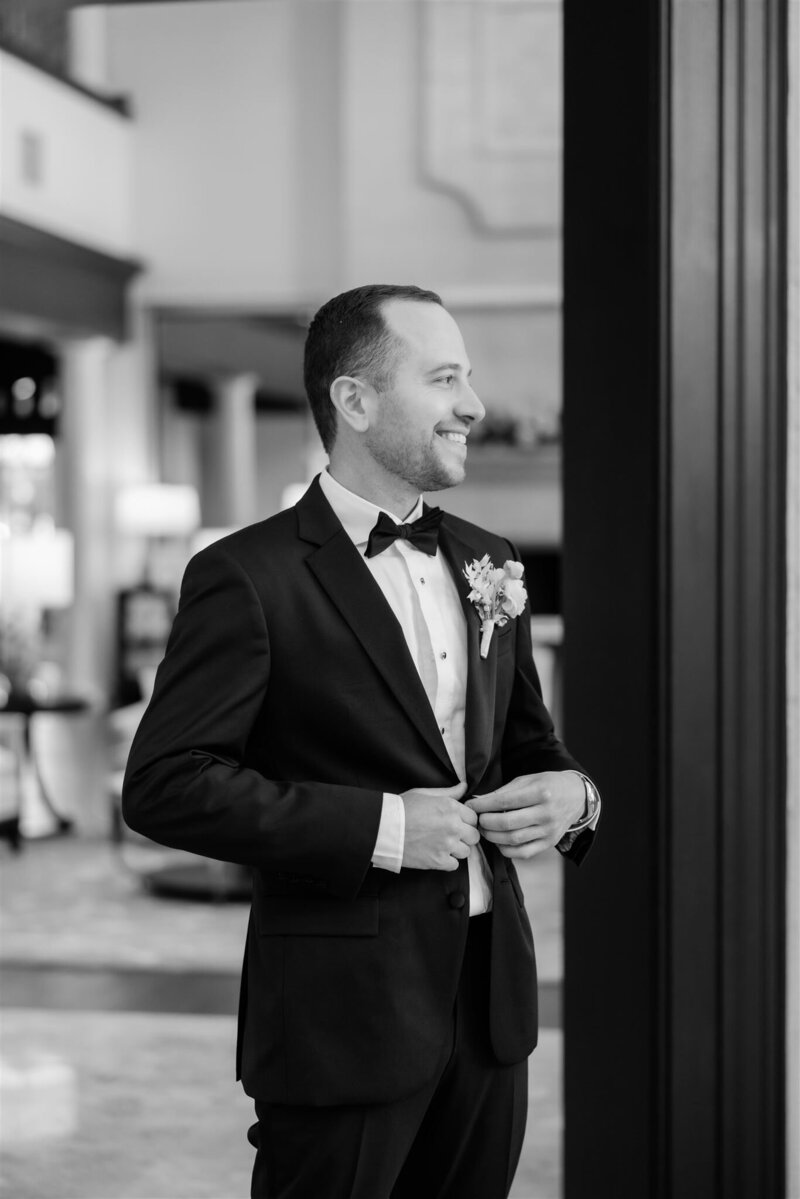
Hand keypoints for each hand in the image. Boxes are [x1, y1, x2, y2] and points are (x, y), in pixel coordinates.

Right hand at [400, 783, 478, 870]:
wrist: (384, 827)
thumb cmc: (402, 808)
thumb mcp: (425, 793)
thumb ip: (448, 792)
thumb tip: (464, 786)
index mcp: (451, 808)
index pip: (474, 818)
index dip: (466, 821)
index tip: (458, 823)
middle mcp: (453, 826)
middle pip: (474, 836)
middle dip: (465, 836)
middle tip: (451, 835)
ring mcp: (447, 845)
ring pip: (466, 852)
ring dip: (456, 849)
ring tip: (442, 845)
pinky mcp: (438, 860)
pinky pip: (454, 865)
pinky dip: (447, 862)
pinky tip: (437, 854)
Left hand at [466, 771, 584, 858]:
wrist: (576, 796)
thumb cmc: (547, 785)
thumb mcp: (527, 780)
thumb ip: (503, 792)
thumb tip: (478, 801)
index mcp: (541, 792)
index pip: (505, 802)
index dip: (483, 805)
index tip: (470, 806)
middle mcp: (546, 813)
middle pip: (508, 823)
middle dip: (486, 823)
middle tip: (476, 820)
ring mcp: (549, 831)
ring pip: (514, 840)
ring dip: (493, 837)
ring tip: (484, 830)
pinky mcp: (549, 843)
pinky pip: (524, 853)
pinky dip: (506, 850)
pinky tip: (498, 842)